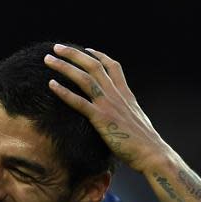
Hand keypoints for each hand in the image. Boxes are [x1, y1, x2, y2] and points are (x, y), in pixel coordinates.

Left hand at [44, 44, 170, 173]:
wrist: (152, 154)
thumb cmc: (145, 146)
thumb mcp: (137, 123)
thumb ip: (127, 115)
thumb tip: (123, 119)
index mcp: (126, 95)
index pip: (113, 67)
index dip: (99, 55)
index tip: (87, 49)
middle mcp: (117, 95)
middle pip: (93, 65)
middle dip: (74, 54)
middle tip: (57, 47)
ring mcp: (109, 105)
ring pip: (84, 78)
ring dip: (64, 66)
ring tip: (48, 59)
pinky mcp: (101, 119)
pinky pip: (79, 102)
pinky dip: (64, 92)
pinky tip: (51, 84)